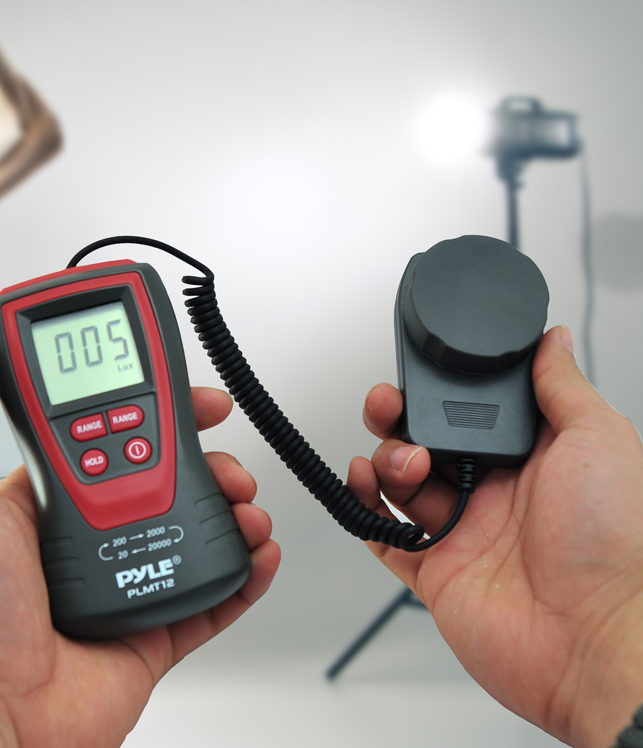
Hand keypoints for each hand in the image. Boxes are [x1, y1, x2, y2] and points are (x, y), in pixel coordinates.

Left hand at [0, 329, 279, 746]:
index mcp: (41, 497)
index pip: (111, 432)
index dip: (154, 407)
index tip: (188, 393)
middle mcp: (83, 534)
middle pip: (163, 478)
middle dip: (205, 458)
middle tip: (225, 452)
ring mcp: (118, 580)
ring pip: (191, 531)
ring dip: (230, 509)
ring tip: (243, 503)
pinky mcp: (147, 631)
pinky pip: (209, 599)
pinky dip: (243, 575)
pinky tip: (259, 551)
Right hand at [347, 326, 642, 747]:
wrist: (600, 639)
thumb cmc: (617, 544)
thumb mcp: (599, 440)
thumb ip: (563, 386)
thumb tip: (553, 340)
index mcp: (531, 459)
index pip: (469, 411)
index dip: (441, 391)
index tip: (422, 374)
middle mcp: (494, 492)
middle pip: (426, 438)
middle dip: (399, 415)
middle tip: (389, 406)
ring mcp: (462, 532)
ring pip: (400, 480)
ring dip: (387, 457)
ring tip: (405, 463)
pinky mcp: (436, 571)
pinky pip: (383, 533)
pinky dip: (364, 506)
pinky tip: (367, 485)